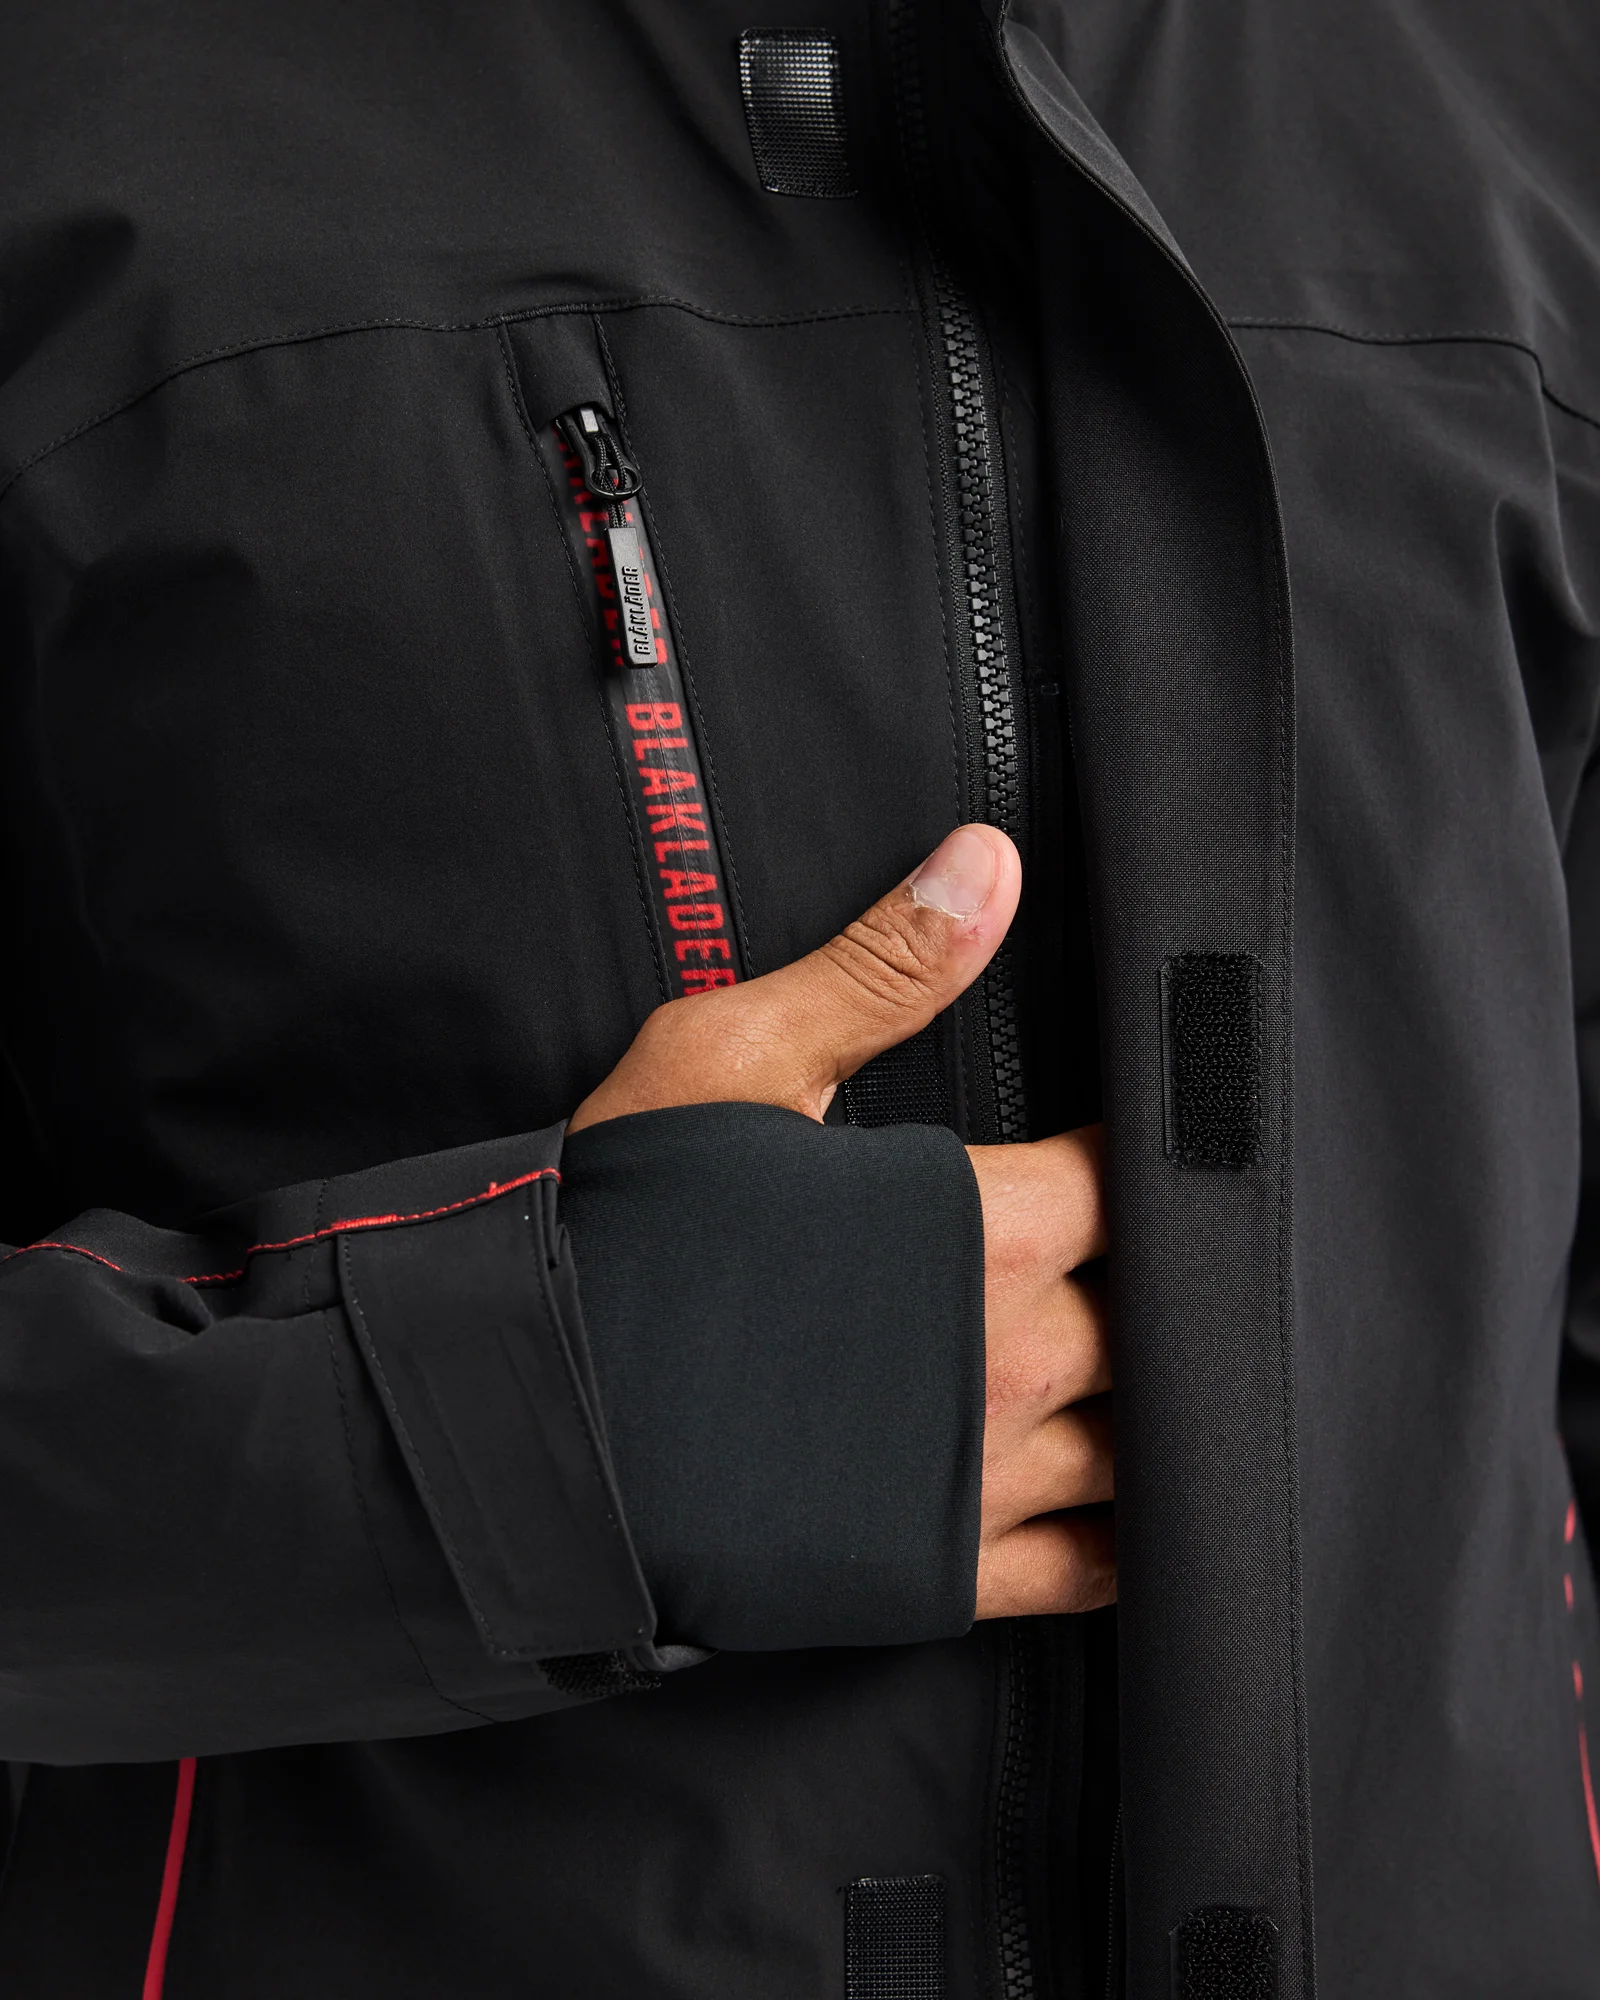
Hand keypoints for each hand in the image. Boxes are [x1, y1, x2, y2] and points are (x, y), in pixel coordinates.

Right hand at [568, 823, 1114, 1617]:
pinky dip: (1136, 1539)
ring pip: (1152, 1445)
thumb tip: (988, 863)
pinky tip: (1150, 1510)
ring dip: (1177, 1403)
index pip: (1135, 1174)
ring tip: (1182, 1370)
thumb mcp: (734, 1063)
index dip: (1162, 1144)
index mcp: (983, 1226)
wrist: (534, 1428)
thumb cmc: (621, 1236)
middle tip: (1180, 1251)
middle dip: (1178, 1275)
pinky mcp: (945, 1568)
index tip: (1163, 1131)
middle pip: (1170, 1313)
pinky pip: (1092, 1571)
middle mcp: (1012, 1356)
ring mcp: (987, 1477)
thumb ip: (877, 968)